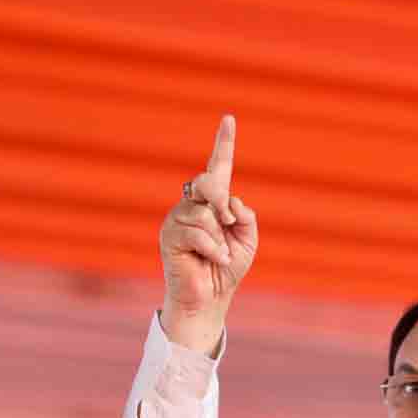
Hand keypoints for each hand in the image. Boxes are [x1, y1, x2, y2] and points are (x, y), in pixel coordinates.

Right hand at [158, 115, 258, 353]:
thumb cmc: (227, 269)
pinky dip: (213, 247)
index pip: (218, 168)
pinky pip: (197, 231)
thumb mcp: (248, 240)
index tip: (229, 119)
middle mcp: (192, 205)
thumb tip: (230, 202)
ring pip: (204, 212)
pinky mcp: (169, 236)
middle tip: (228, 223)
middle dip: (220, 199)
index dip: (224, 143)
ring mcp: (177, 219)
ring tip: (219, 254)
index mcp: (212, 203)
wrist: (209, 299)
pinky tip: (214, 260)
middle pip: (207, 182)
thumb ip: (245, 217)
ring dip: (219, 237)